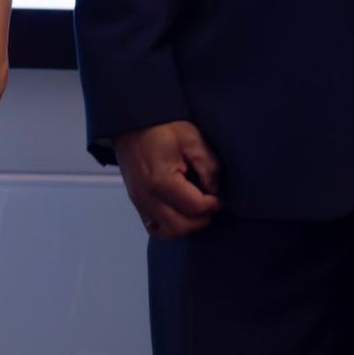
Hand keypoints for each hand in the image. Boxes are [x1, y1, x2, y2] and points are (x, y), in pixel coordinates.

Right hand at [114, 120, 220, 239]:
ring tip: (197, 210)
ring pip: (167, 232)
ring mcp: (139, 202)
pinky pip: (154, 228)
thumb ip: (208, 165)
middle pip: (181, 226)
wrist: (133, 121)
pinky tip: (181, 214)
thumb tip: (215, 190)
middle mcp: (146, 197)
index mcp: (160, 180)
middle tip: (211, 205)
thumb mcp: (191, 138)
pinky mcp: (136, 202)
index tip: (220, 196)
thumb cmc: (162, 126)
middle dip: (202, 219)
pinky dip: (170, 227)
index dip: (213, 204)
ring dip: (187, 226)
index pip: (194, 207)